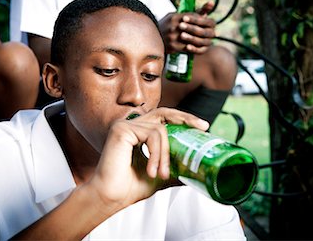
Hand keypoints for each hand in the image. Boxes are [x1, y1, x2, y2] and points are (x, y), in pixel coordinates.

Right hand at [89, 108, 208, 210]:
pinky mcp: (122, 129)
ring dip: (166, 154)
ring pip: (160, 130)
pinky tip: (151, 170)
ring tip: (163, 174)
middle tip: (201, 127)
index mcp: (139, 132)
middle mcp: (131, 125)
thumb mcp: (160, 175)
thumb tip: (197, 170)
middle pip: (164, 113)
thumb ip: (175, 168)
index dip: (183, 119)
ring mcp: (125, 125)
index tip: (202, 127)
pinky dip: (156, 153)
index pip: (164, 119)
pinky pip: (151, 135)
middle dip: (185, 118)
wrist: (110, 198)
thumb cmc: (129, 188)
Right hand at [159, 1, 215, 54]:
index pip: (193, 17)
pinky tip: (199, 47)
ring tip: (207, 40)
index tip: (207, 23)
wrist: (152, 39)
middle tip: (212, 33)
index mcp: (174, 17)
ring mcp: (173, 37)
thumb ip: (190, 13)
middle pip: (194, 28)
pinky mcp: (173, 46)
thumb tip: (211, 3)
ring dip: (201, 40)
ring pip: (192, 38)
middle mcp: (173, 26)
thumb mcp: (174, 16)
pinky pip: (187, 47)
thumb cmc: (166, 26)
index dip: (201, 20)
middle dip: (203, 30)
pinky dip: (194, 47)